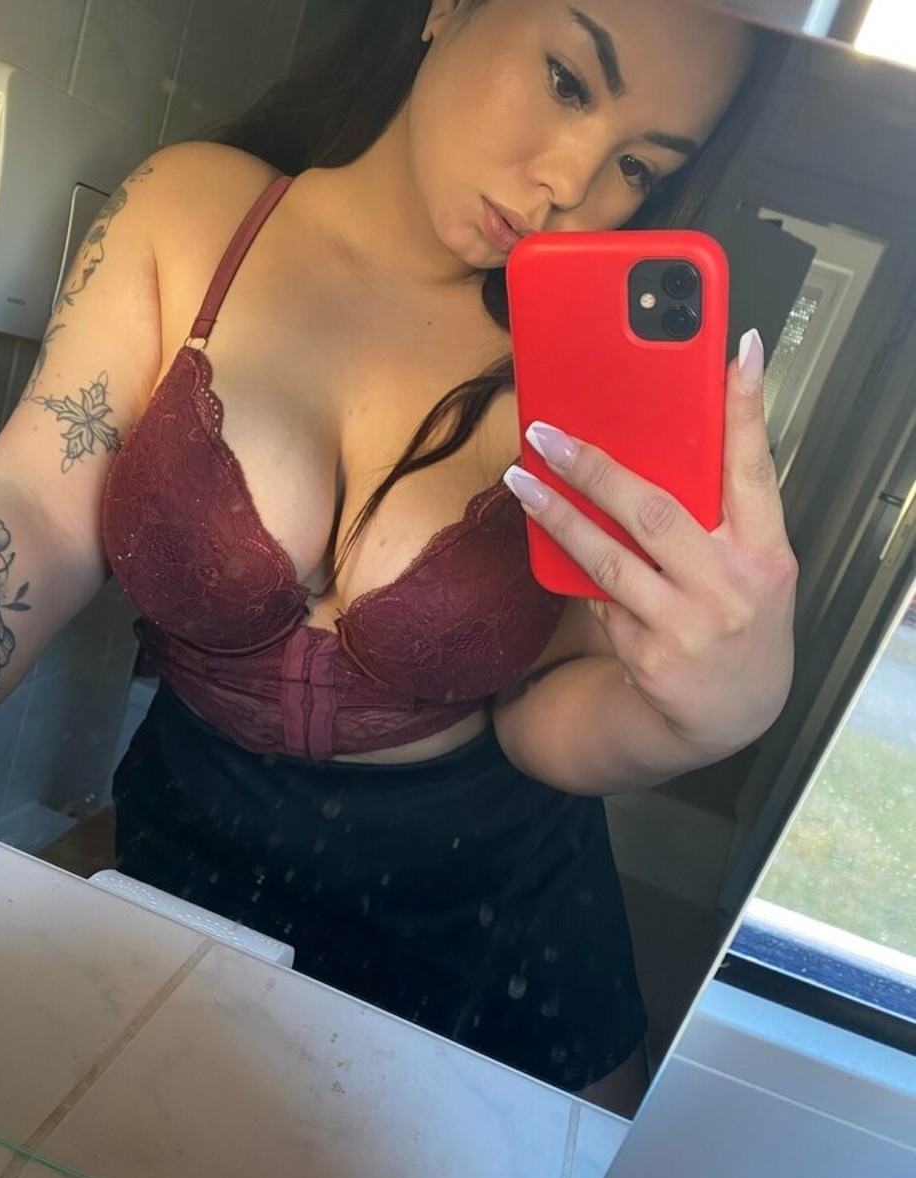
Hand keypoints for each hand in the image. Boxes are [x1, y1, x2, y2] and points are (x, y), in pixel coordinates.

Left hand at [503, 329, 798, 757]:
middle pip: (655, 513)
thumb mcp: (754, 564)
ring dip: (558, 516)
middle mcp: (730, 587)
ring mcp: (686, 626)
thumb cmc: (738, 619)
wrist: (728, 715)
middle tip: (547, 433)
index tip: (738, 352)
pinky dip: (577, 570)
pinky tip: (555, 544)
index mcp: (766, 553)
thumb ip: (724, 511)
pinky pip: (598, 600)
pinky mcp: (647, 657)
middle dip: (595, 468)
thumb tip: (677, 435)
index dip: (747, 410)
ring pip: (609, 560)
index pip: (756, 470)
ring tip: (522, 479)